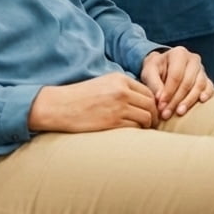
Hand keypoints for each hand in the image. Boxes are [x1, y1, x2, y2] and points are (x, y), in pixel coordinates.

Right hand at [28, 73, 158, 132]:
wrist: (59, 106)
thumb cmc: (80, 97)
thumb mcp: (103, 84)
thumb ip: (123, 89)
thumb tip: (144, 102)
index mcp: (120, 79)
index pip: (148, 91)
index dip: (153, 103)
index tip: (152, 112)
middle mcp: (122, 91)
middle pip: (151, 104)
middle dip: (155, 115)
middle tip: (153, 124)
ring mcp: (118, 107)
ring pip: (146, 117)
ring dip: (147, 125)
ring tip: (143, 130)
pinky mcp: (113, 123)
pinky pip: (135, 128)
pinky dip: (137, 132)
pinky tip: (132, 135)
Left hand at [141, 46, 213, 119]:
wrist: (164, 67)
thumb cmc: (156, 69)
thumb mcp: (149, 72)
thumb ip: (153, 83)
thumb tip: (160, 98)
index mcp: (179, 54)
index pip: (176, 75)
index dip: (168, 92)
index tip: (160, 106)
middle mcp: (193, 59)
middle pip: (187, 82)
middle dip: (176, 100)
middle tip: (166, 113)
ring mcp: (201, 69)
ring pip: (199, 85)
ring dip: (189, 101)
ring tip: (179, 112)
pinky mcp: (206, 79)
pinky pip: (209, 87)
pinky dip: (207, 94)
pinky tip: (201, 101)